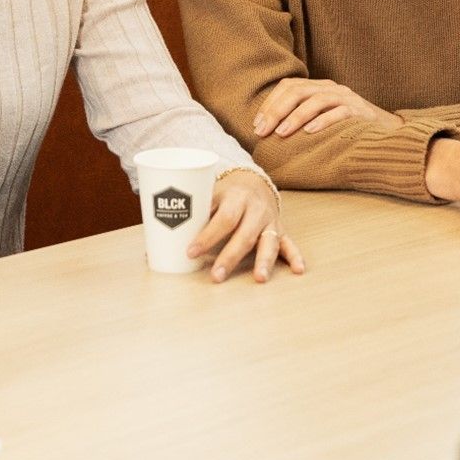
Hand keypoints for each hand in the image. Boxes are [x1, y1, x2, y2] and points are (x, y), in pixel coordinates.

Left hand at [189, 169, 306, 283]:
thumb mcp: (210, 194)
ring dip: (263, 261)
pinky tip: (298, 270)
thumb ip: (196, 213)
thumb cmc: (225, 193)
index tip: (191, 252)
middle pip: (245, 235)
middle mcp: (256, 209)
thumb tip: (162, 238)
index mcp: (236, 197)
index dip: (207, 236)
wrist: (252, 181)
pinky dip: (294, 257)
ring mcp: (270, 220)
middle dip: (230, 257)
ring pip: (269, 241)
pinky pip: (289, 244)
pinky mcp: (280, 229)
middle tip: (216, 276)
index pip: (223, 218)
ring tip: (259, 278)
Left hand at [253, 77, 399, 137]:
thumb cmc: (347, 130)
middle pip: (298, 91)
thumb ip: (302, 118)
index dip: (270, 103)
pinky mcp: (360, 111)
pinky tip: (310, 132)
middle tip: (262, 131)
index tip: (256, 124)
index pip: (289, 86)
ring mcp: (347, 98)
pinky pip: (339, 113)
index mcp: (319, 87)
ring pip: (316, 100)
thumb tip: (269, 132)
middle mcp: (331, 88)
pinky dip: (323, 121)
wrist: (387, 133)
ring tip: (281, 133)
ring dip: (295, 117)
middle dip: (276, 111)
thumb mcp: (322, 119)